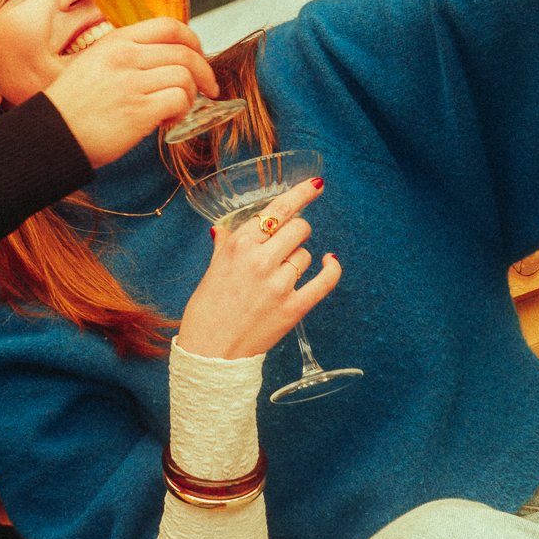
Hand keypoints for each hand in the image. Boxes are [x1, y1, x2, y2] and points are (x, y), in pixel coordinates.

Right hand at [46, 20, 219, 167]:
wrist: (51, 135)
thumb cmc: (71, 106)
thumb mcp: (93, 64)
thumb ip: (125, 56)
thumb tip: (163, 60)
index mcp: (115, 42)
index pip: (168, 26)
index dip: (192, 40)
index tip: (198, 55)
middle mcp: (125, 57)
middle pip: (185, 53)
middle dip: (203, 72)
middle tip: (207, 88)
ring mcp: (131, 83)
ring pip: (185, 77)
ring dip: (189, 96)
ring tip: (174, 109)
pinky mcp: (138, 111)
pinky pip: (179, 101)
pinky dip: (181, 112)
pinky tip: (167, 121)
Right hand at [176, 178, 340, 359]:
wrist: (210, 353)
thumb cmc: (206, 311)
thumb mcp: (211, 270)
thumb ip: (225, 245)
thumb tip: (224, 229)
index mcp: (238, 246)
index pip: (276, 210)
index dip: (300, 195)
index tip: (315, 185)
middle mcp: (260, 260)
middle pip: (298, 228)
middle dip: (296, 232)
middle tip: (286, 244)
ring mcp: (278, 285)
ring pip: (306, 255)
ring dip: (299, 259)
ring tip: (279, 275)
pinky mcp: (293, 308)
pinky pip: (324, 281)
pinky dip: (331, 270)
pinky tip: (331, 262)